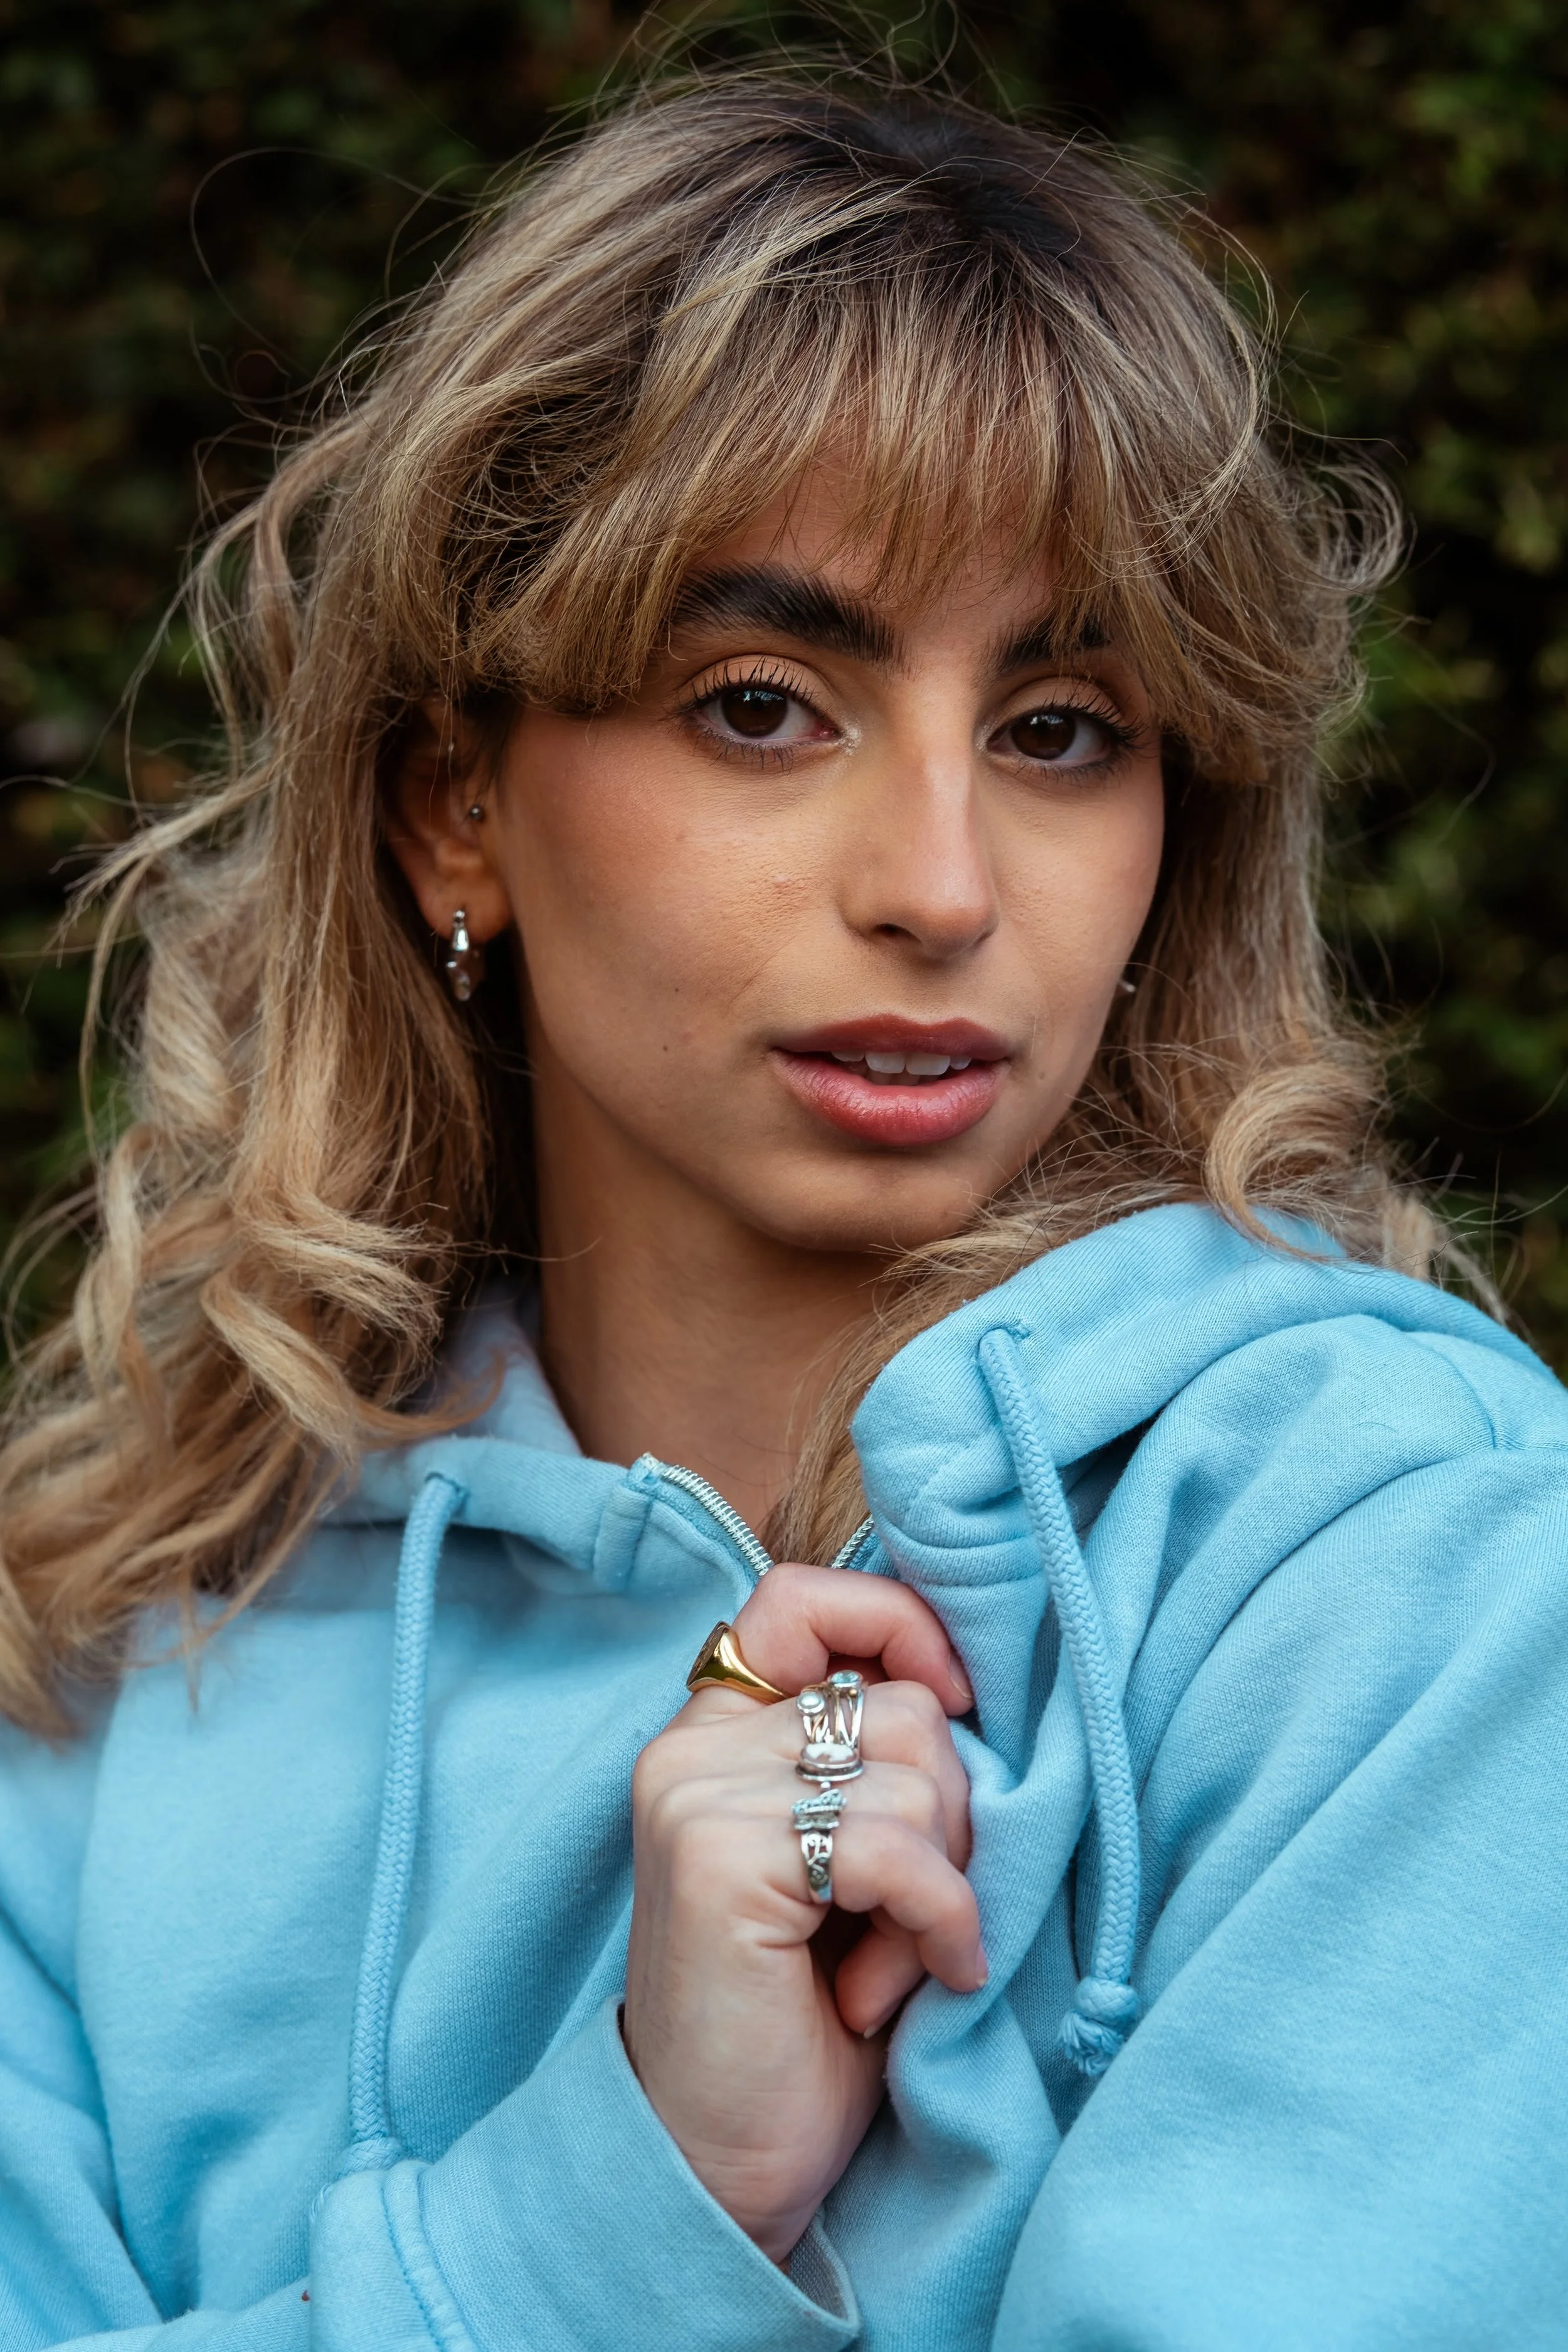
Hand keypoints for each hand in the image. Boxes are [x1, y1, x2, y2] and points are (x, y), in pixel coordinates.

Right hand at [623, 1565, 981, 2260]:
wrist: (713, 2167)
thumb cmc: (801, 2023)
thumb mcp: (847, 1864)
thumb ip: (876, 1765)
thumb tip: (975, 1692)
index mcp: (713, 1733)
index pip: (801, 1598)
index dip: (898, 1627)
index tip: (958, 1702)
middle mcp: (691, 1746)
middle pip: (904, 1706)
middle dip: (952, 1819)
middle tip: (906, 1919)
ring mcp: (697, 1796)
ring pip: (916, 1771)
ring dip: (940, 1885)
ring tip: (883, 1963)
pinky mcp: (720, 1859)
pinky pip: (895, 1845)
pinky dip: (937, 1919)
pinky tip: (903, 1989)